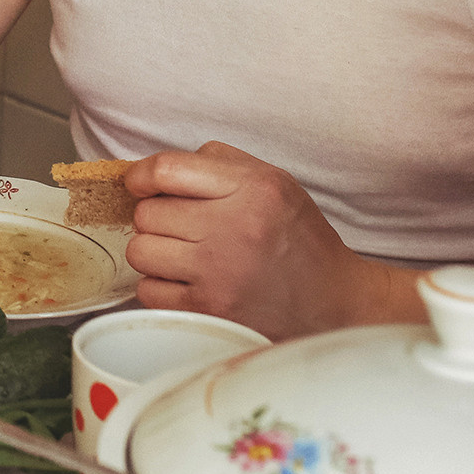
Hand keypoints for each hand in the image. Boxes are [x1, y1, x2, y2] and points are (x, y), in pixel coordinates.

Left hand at [124, 141, 411, 339]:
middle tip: (183, 227)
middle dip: (156, 217)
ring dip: (154, 252)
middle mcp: (235, 228)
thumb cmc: (297, 237)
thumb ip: (218, 162)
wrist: (333, 302)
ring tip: (183, 254)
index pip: (167, 171)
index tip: (140, 184)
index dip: (141, 176)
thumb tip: (155, 171)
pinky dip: (160, 286)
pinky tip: (187, 282)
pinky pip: (148, 291)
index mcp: (253, 188)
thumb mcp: (273, 181)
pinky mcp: (210, 311)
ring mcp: (220, 274)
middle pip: (147, 213)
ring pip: (140, 251)